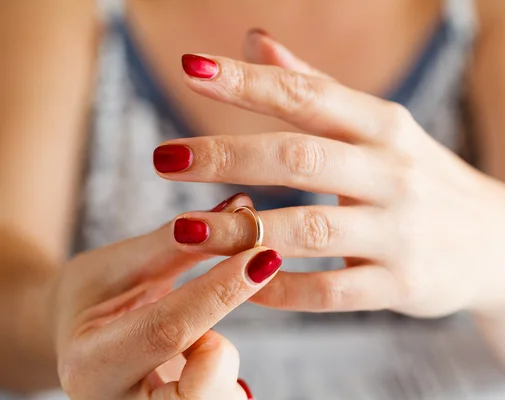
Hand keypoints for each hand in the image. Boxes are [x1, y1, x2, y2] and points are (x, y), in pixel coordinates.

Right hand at [52, 195, 273, 398]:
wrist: (75, 335)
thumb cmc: (95, 293)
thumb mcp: (124, 262)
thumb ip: (181, 243)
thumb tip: (243, 208)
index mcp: (91, 364)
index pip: (169, 329)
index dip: (221, 290)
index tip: (263, 256)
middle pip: (198, 392)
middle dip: (223, 353)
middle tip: (216, 322)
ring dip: (222, 366)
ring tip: (196, 339)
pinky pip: (224, 399)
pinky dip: (222, 375)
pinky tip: (199, 354)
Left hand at [153, 31, 504, 317]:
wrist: (502, 244)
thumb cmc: (424, 179)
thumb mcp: (382, 128)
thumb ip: (317, 88)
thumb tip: (254, 41)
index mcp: (385, 127)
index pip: (309, 95)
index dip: (248, 83)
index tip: (191, 69)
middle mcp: (394, 173)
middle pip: (300, 159)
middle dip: (226, 156)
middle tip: (163, 158)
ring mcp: (401, 233)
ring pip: (308, 230)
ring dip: (241, 232)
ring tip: (183, 230)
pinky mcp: (404, 286)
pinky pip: (332, 292)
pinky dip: (282, 290)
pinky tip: (243, 284)